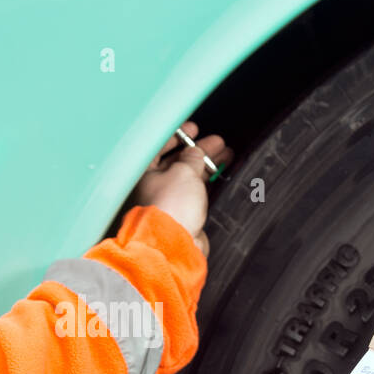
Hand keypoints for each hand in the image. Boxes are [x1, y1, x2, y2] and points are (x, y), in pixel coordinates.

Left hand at [128, 120, 231, 257]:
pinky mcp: (184, 216)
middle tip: (217, 143)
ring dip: (208, 166)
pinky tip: (220, 178)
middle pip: (178, 162)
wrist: (174, 244)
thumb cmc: (170, 207)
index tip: (194, 129)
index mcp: (147, 173)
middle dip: (199, 151)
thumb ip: (192, 157)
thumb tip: (196, 151)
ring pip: (190, 178)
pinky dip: (209, 184)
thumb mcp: (184, 170)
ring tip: (226, 156)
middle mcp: (156, 187)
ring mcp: (171, 202)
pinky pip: (198, 195)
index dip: (178, 136)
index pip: (160, 147)